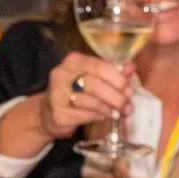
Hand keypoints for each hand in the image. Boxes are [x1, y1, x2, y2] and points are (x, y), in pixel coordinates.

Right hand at [0, 52, 132, 156]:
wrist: (48, 111)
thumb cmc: (75, 91)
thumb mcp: (92, 77)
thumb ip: (111, 72)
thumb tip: (130, 68)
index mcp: (73, 61)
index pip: (100, 66)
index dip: (118, 79)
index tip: (129, 89)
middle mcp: (61, 75)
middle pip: (96, 85)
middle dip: (116, 96)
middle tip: (127, 105)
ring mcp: (57, 95)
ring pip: (92, 102)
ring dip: (110, 108)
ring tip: (119, 112)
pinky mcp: (58, 114)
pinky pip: (86, 115)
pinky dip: (99, 116)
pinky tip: (105, 116)